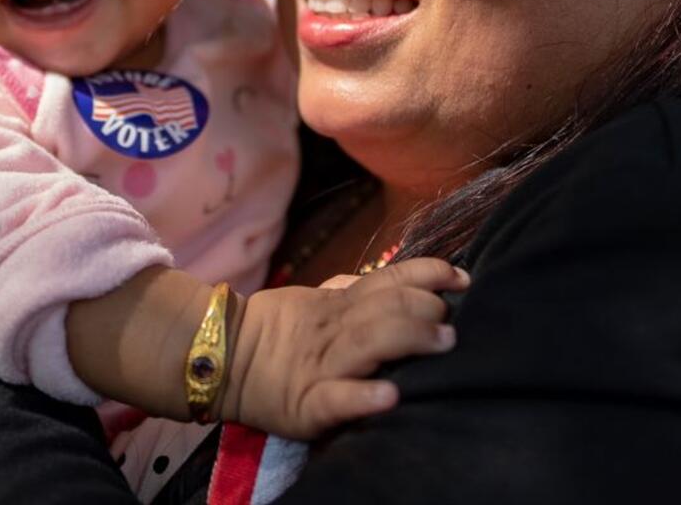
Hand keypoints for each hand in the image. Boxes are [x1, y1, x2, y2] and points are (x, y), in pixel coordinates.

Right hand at [220, 257, 467, 437]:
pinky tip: (390, 397)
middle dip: (427, 309)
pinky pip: (337, 399)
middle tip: (451, 323)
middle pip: (388, 308)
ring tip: (442, 342)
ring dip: (412, 338)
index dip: (428, 274)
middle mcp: (336, 330)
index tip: (461, 278)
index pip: (389, 279)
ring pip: (371, 343)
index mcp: (339, 305)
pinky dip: (364, 397)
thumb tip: (405, 280)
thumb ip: (355, 292)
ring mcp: (323, 366)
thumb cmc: (277, 332)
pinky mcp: (307, 405)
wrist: (220, 360)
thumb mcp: (316, 302)